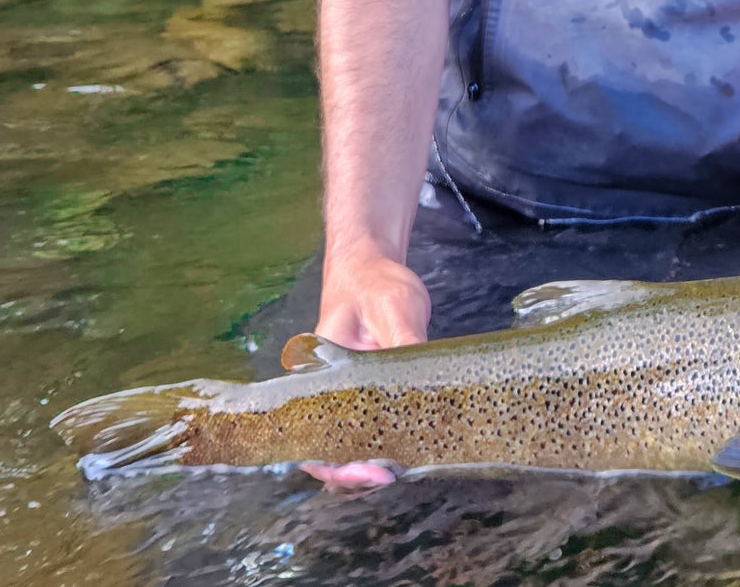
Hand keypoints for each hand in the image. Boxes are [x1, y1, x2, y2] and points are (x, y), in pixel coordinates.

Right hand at [300, 251, 430, 489]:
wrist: (370, 265)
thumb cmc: (374, 283)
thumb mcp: (393, 308)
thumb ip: (405, 343)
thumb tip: (424, 384)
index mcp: (320, 377)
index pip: (315, 439)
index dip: (338, 466)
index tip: (371, 470)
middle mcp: (329, 393)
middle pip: (332, 453)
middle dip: (358, 474)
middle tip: (392, 474)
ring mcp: (349, 395)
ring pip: (352, 445)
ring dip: (373, 463)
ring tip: (405, 467)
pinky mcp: (371, 392)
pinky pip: (374, 428)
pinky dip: (388, 445)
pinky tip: (412, 449)